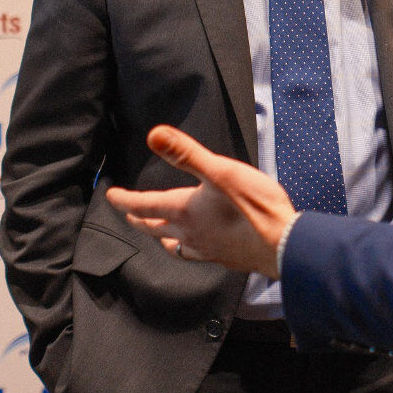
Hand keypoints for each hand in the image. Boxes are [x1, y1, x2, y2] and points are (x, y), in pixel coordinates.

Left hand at [105, 125, 293, 278]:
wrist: (282, 244)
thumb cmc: (254, 207)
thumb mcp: (221, 170)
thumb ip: (186, 153)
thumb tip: (154, 134)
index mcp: (184, 210)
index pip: (144, 205)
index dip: (124, 199)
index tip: (111, 195)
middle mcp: (189, 232)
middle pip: (154, 228)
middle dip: (139, 219)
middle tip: (129, 213)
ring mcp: (206, 248)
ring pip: (172, 245)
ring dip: (159, 237)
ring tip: (158, 233)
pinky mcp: (223, 257)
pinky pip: (194, 254)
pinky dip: (186, 248)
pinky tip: (196, 246)